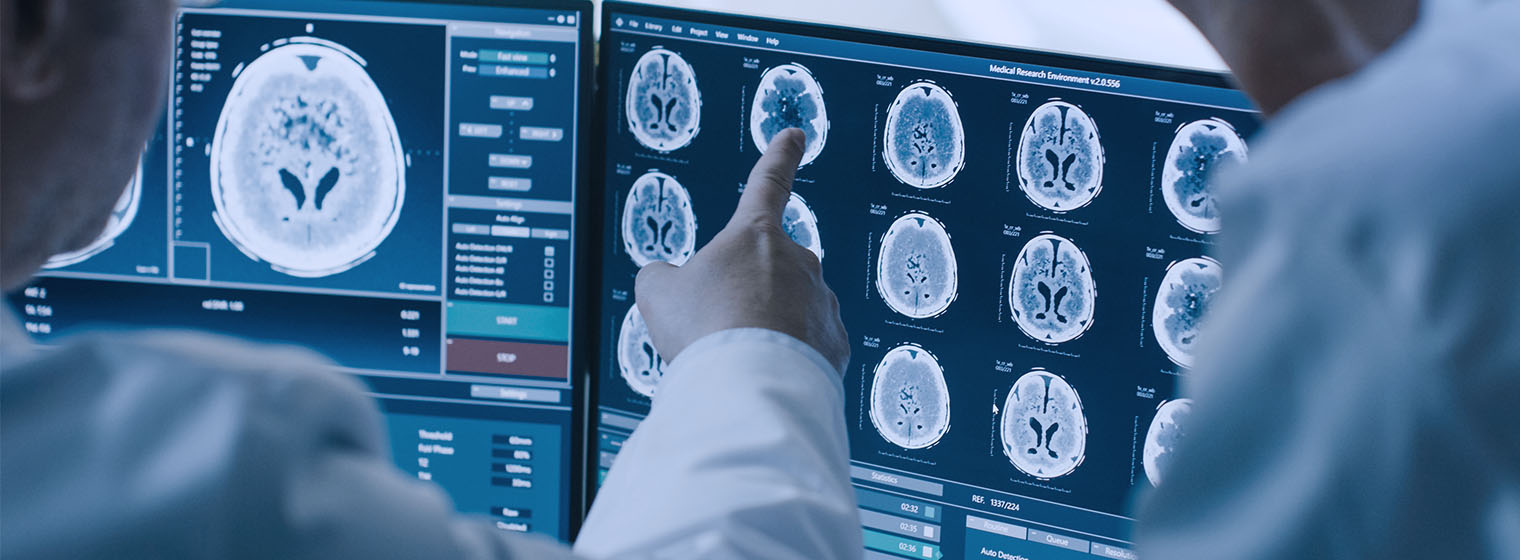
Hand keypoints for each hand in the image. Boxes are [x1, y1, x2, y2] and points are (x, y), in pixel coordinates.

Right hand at [635, 129, 849, 373]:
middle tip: (717, 328)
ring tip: (738, 358)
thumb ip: (662, 277)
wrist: (748, 384)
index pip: (768, 183)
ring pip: (790, 310)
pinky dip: (787, 358)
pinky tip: (764, 373)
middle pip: (768, 271)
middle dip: (746, 295)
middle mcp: (799, 261)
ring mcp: (822, 301)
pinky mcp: (835, 343)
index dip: (780, 157)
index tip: (795, 136)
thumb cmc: (703, 330)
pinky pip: (808, 345)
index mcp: (755, 235)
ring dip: (766, 329)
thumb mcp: (658, 293)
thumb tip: (668, 282)